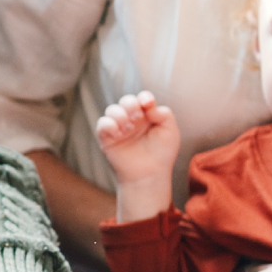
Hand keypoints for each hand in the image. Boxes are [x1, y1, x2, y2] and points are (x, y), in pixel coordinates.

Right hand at [95, 91, 179, 216]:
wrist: (149, 174)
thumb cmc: (162, 154)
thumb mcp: (170, 131)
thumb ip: (163, 114)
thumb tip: (147, 104)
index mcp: (147, 115)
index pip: (142, 99)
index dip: (144, 97)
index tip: (148, 103)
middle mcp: (132, 119)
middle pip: (126, 101)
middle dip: (130, 104)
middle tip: (137, 116)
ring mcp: (119, 128)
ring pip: (112, 110)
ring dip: (120, 114)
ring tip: (128, 128)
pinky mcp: (107, 138)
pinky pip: (102, 124)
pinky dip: (108, 124)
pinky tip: (118, 133)